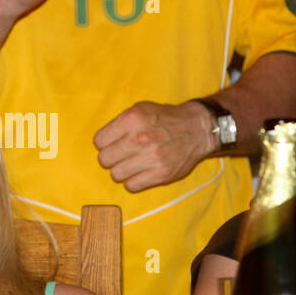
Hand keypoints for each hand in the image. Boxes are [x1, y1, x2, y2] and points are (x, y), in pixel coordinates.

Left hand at [95, 100, 215, 192]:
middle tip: (122, 155)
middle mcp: (139, 138)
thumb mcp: (140, 109)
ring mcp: (151, 157)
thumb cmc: (165, 119)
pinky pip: (131, 186)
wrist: (197, 129)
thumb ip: (120, 123)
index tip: (113, 143)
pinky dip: (133, 181)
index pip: (99, 141)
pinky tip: (140, 173)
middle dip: (111, 158)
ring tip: (132, 164)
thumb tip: (102, 141)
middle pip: (105, 160)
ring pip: (116, 175)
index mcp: (132, 119)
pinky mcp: (160, 174)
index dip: (105, 143)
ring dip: (122, 171)